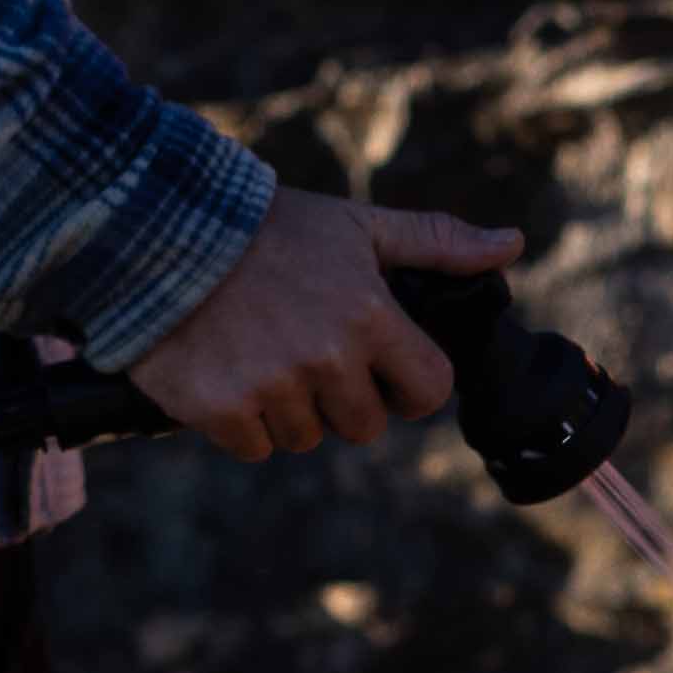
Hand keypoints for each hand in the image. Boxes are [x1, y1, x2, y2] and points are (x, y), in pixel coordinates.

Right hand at [110, 188, 512, 459]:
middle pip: (365, 426)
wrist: (160, 229)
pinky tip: (227, 371)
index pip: (428, 389)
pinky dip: (242, 421)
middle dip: (344, 399)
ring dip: (289, 409)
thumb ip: (437, 242)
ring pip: (305, 438)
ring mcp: (271, 387)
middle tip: (308, 351)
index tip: (385, 368)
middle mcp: (326, 358)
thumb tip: (512, 245)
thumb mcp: (358, 225)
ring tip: (260, 352)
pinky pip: (254, 447)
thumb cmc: (269, 228)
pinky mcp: (220, 409)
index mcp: (369, 316)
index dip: (410, 383)